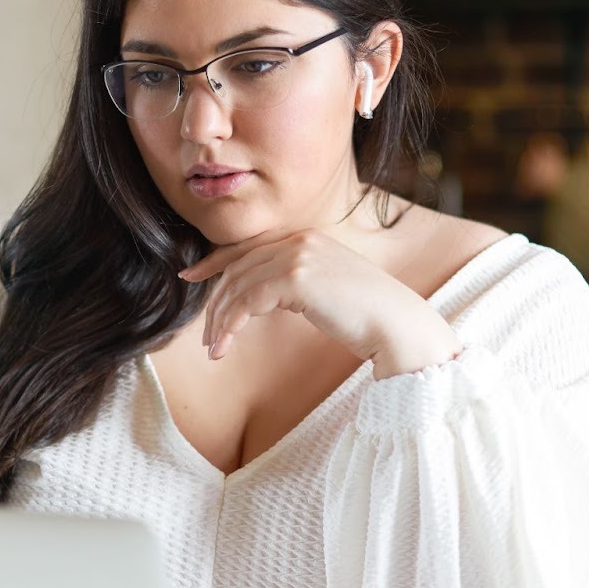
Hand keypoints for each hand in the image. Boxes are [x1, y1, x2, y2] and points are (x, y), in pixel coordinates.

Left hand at [179, 229, 460, 378]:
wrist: (398, 327)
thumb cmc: (367, 318)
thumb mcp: (326, 291)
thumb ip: (295, 285)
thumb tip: (260, 298)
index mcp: (307, 238)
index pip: (249, 247)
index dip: (215, 261)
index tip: (190, 276)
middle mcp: (300, 239)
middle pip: (239, 268)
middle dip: (216, 303)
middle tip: (206, 336)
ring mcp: (299, 255)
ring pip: (239, 286)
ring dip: (220, 320)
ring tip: (214, 349)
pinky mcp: (297, 277)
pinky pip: (248, 301)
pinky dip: (231, 326)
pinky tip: (225, 347)